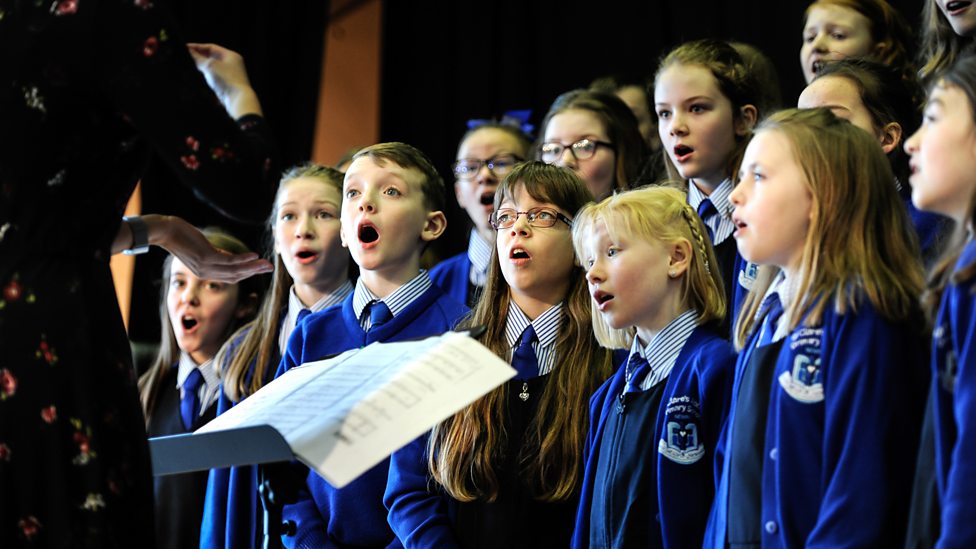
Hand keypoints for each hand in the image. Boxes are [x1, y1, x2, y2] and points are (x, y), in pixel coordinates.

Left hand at [113, 215, 272, 282]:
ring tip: (267, 264)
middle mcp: (207, 273)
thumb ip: (215, 254)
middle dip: (255, 272)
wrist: (165, 232)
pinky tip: (254, 256)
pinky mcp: (206, 258)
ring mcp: (206, 267)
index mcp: (206, 272)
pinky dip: (243, 259)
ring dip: (253, 267)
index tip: (261, 268)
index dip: (248, 273)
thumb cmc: (181, 236)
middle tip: (270, 268)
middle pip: (236, 276)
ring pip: (235, 271)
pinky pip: (229, 261)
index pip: (231, 277)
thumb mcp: (201, 248)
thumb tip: (228, 256)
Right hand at [187, 42, 262, 117]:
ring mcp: (230, 75)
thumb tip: (190, 53)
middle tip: (187, 56)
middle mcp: (232, 64)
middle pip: (213, 57)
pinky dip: (207, 75)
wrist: (237, 99)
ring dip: (203, 66)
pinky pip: (214, 76)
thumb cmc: (227, 80)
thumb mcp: (210, 66)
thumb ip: (199, 59)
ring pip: (213, 67)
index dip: (198, 47)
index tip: (186, 48)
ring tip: (191, 65)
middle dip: (200, 56)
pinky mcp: (227, 84)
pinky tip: (199, 76)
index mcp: (231, 55)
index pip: (212, 47)